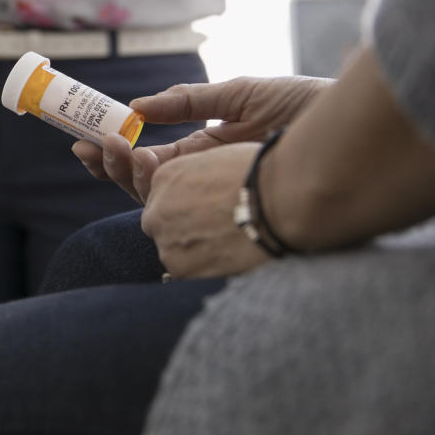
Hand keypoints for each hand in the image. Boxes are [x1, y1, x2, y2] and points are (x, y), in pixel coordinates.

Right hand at [73, 75, 331, 202]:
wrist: (356, 135)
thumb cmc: (308, 110)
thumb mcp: (243, 94)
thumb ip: (191, 101)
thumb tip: (139, 106)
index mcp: (208, 149)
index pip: (151, 156)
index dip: (117, 149)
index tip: (83, 140)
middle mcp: (207, 176)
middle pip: (144, 180)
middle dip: (109, 165)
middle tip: (78, 150)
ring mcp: (217, 192)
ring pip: (157, 195)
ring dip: (124, 174)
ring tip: (101, 152)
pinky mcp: (230, 207)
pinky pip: (185, 207)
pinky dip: (157, 188)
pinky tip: (140, 168)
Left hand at [141, 142, 272, 278]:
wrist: (278, 198)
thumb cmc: (259, 172)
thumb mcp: (218, 159)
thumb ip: (200, 177)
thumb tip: (206, 191)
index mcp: (164, 177)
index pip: (164, 200)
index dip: (188, 209)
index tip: (209, 214)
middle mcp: (156, 210)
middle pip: (162, 227)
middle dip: (184, 231)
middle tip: (217, 233)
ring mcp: (166, 241)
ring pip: (173, 252)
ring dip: (195, 253)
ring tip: (229, 248)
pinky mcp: (181, 268)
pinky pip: (187, 274)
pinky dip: (206, 271)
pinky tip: (230, 260)